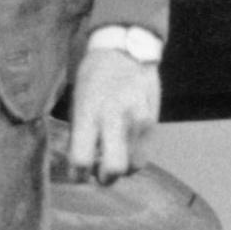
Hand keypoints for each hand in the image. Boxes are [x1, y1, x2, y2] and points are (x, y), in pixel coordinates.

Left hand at [62, 43, 159, 182]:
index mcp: (90, 112)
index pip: (81, 159)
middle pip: (113, 170)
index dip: (77, 174)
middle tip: (97, 172)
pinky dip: (132, 158)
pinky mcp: (153, 124)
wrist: (125, 51)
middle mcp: (116, 118)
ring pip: (131, 167)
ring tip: (111, 155)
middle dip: (103, 178)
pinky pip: (143, 156)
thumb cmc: (94, 78)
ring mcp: (138, 122)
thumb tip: (79, 167)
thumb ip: (79, 135)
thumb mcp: (78, 102)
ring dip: (120, 168)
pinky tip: (124, 146)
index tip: (77, 173)